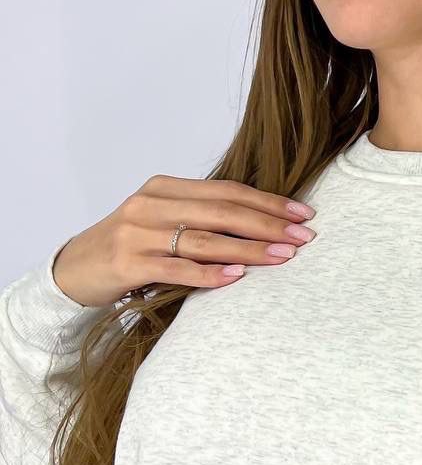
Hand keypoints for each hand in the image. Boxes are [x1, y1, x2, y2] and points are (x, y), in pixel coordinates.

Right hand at [51, 174, 318, 308]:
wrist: (75, 270)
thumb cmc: (130, 248)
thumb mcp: (163, 222)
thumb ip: (201, 219)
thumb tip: (261, 225)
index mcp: (165, 188)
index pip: (227, 191)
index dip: (268, 203)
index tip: (303, 215)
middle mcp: (151, 204)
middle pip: (222, 211)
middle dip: (268, 224)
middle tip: (304, 237)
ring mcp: (137, 233)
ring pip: (204, 239)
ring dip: (248, 249)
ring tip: (282, 257)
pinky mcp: (128, 263)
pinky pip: (177, 268)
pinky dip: (209, 273)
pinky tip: (237, 277)